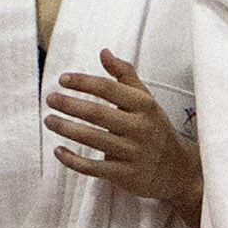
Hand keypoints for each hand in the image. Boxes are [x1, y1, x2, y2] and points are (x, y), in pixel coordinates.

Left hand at [46, 50, 202, 212]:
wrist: (178, 169)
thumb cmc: (155, 129)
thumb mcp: (146, 100)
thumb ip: (125, 75)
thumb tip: (104, 53)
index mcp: (144, 105)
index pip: (109, 89)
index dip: (84, 82)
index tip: (63, 79)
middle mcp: (139, 127)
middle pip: (98, 113)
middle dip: (70, 105)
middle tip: (50, 99)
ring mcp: (132, 152)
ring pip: (93, 139)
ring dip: (67, 128)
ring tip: (49, 120)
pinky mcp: (125, 175)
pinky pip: (94, 168)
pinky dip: (74, 160)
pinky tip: (58, 151)